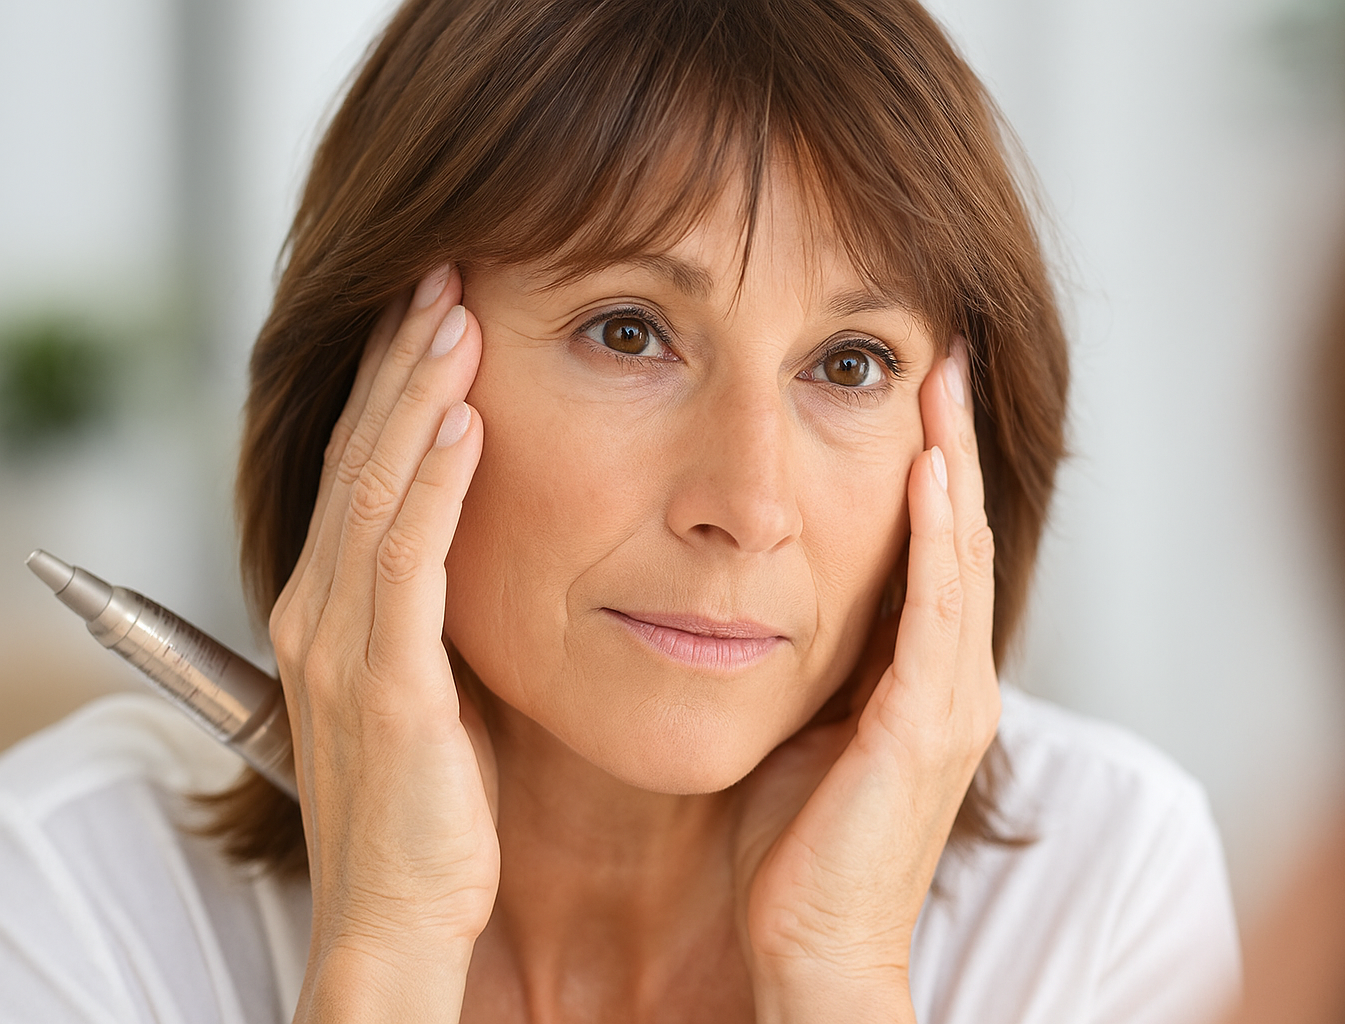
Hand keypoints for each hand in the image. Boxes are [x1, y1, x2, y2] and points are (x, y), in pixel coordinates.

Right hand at [267, 265, 497, 1022]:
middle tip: (444, 269)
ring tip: (453, 311)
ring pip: (376, 489)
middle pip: (361, 454)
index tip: (443, 303)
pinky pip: (406, 563)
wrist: (402, 914)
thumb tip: (494, 537)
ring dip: (415, 394)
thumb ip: (441, 607)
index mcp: (336, 604)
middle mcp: (321, 609)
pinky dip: (433, 486)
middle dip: (402, 358)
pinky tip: (464, 421)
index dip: (395, 380)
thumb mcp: (434, 681)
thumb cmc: (434, 801)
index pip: (364, 464)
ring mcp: (341, 644)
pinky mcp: (382, 686)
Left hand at [734, 342, 1000, 1023]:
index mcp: (923, 678)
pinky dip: (935, 535)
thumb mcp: (801, 729)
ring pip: (957, 552)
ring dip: (948, 460)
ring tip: (937, 375)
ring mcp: (951, 698)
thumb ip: (806, 662)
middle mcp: (953, 678)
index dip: (927, 463)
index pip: (932, 546)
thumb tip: (756, 598)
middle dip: (948, 438)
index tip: (905, 383)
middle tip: (938, 347)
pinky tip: (923, 469)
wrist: (813, 953)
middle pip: (958, 531)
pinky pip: (935, 609)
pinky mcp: (928, 723)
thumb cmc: (794, 851)